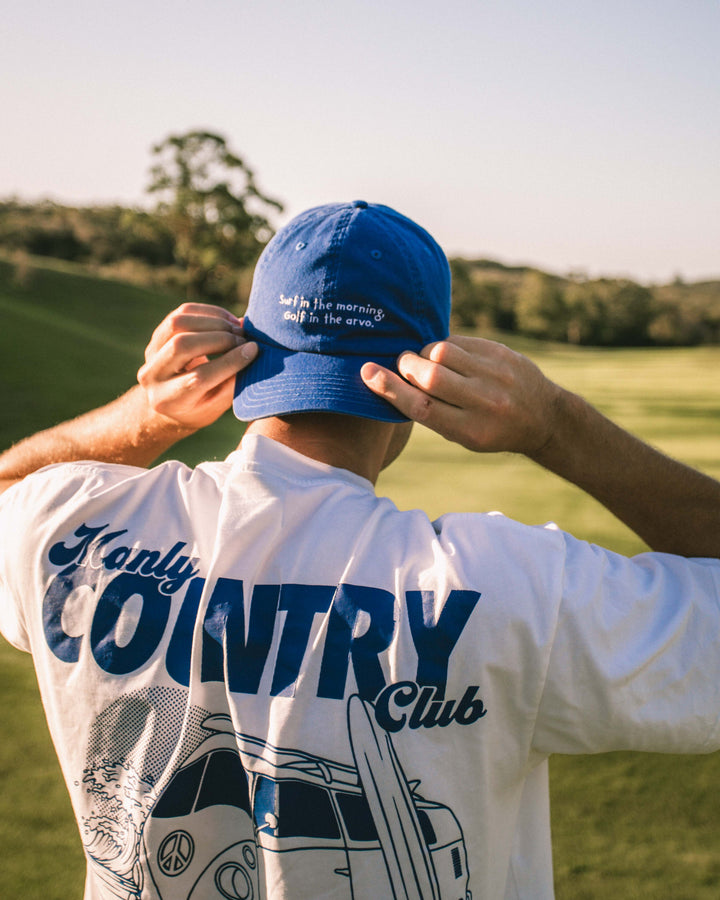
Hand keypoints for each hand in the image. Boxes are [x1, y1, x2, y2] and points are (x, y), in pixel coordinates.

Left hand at [137, 303, 258, 430]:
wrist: (170, 401)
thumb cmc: (200, 407)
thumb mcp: (217, 405)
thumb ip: (232, 382)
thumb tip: (251, 349)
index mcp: (167, 400)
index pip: (199, 377)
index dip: (229, 362)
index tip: (253, 350)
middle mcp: (152, 374)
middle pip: (182, 345)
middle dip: (219, 338)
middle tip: (244, 338)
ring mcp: (151, 351)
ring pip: (178, 323)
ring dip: (213, 321)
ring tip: (237, 328)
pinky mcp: (157, 334)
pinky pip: (182, 313)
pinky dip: (209, 312)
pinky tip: (227, 321)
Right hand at [361, 335, 561, 454]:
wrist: (543, 417)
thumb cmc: (490, 429)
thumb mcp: (463, 435)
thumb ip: (432, 411)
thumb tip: (391, 378)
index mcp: (471, 431)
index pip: (422, 407)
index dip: (389, 389)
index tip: (367, 373)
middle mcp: (485, 402)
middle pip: (430, 376)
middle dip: (407, 366)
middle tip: (403, 364)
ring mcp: (496, 374)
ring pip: (443, 351)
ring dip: (425, 353)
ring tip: (426, 360)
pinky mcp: (501, 353)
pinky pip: (460, 341)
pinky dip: (445, 346)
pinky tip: (448, 356)